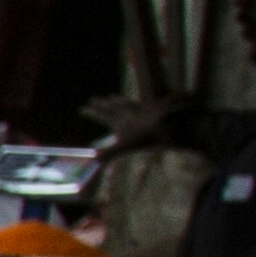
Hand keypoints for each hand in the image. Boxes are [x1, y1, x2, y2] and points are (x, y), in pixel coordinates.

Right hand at [83, 92, 197, 149]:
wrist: (172, 127)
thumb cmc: (148, 138)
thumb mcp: (126, 147)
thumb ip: (109, 153)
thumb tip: (92, 159)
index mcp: (121, 123)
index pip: (103, 115)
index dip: (93, 112)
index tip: (83, 108)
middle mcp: (130, 115)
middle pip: (113, 107)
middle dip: (102, 105)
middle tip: (93, 99)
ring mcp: (142, 112)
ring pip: (127, 104)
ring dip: (118, 101)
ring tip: (112, 97)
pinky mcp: (154, 113)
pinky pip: (142, 106)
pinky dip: (136, 105)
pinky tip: (138, 105)